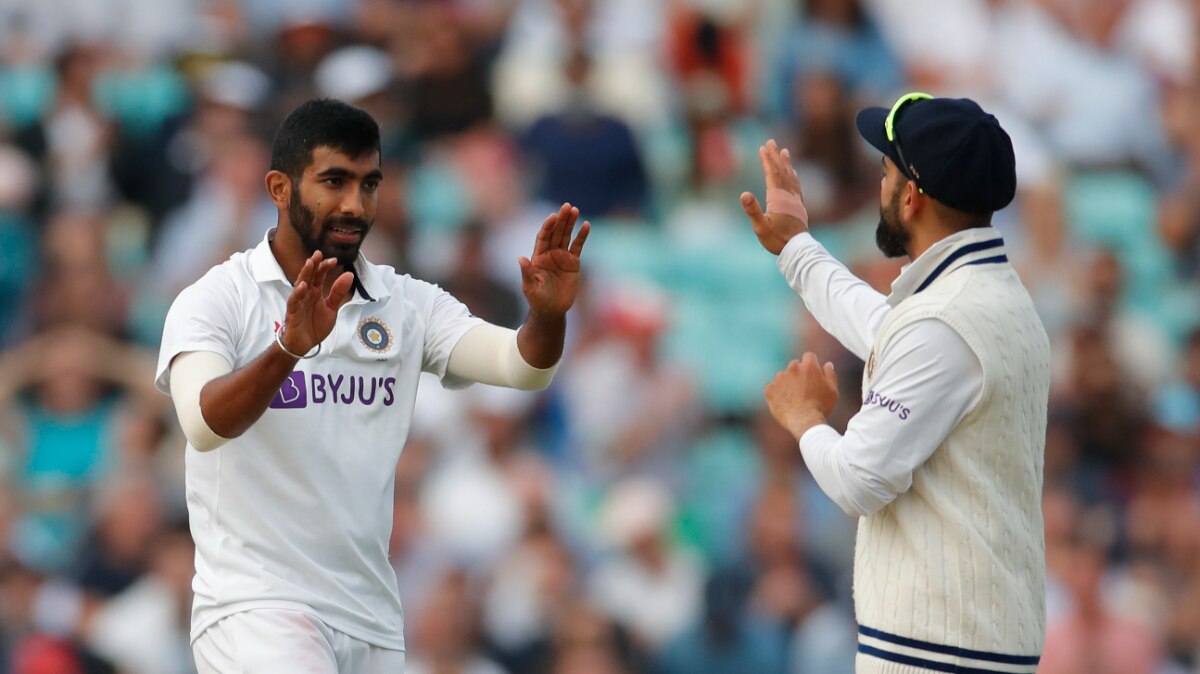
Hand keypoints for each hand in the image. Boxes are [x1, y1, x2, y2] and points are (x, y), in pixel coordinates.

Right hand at [281, 251, 353, 355]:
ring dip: (305, 274)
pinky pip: (294, 301)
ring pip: (300, 285)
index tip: (334, 260)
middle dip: (313, 265)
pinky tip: (303, 286)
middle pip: (309, 277)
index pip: (319, 276)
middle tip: (318, 254)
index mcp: (315, 292)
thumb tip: (349, 274)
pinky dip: (297, 293)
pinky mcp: (293, 313)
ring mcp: (298, 303)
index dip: (325, 267)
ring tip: (310, 263)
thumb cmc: (315, 325)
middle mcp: (306, 295)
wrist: (305, 344)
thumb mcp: (331, 308)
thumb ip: (338, 292)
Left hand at [520, 203, 590, 318]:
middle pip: (556, 232)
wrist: (552, 310)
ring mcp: (562, 257)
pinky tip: (585, 225)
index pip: (543, 237)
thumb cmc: (538, 300)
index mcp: (538, 257)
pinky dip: (581, 236)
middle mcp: (550, 253)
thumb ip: (527, 273)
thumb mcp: (530, 288)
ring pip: (566, 236)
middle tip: (567, 206)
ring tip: (575, 210)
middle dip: (561, 219)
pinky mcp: (573, 263)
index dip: (547, 227)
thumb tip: (521, 258)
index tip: (552, 217)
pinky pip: (578, 246)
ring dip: (570, 223)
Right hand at [740, 139, 809, 254]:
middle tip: (771, 142)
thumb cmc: (777, 239)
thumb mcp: (760, 227)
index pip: (772, 174)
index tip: (763, 147)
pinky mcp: (799, 206)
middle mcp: (788, 195)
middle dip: (775, 156)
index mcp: (778, 197)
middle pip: (782, 171)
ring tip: (785, 151)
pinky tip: (793, 174)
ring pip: (791, 177)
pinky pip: (796, 186)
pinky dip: (793, 176)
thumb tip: (743, 194)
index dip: (767, 160)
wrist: (798, 249)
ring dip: (786, 163)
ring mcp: (795, 200)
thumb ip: (752, 210)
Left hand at [764, 352, 838, 440]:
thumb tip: (828, 364)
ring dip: (787, 383)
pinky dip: (777, 393)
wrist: (804, 421)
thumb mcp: (832, 390)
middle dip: (799, 373)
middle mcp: (792, 368)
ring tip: (794, 399)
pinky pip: (773, 387)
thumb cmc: (821, 406)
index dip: (811, 365)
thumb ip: (830, 374)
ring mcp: (779, 378)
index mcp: (809, 366)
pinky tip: (784, 403)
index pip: (809, 356)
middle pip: (795, 365)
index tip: (812, 375)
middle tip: (804, 389)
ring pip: (783, 376)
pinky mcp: (770, 389)